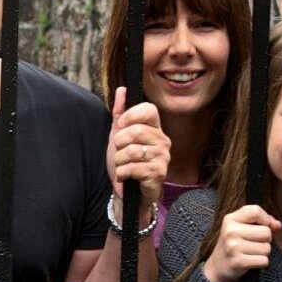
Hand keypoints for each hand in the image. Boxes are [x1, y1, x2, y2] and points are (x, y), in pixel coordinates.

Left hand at [106, 86, 170, 209]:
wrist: (127, 192)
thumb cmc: (125, 162)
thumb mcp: (118, 135)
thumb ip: (119, 113)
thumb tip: (122, 89)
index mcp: (154, 128)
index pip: (149, 109)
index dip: (131, 115)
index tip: (120, 125)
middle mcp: (162, 141)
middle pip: (136, 130)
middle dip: (118, 143)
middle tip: (119, 152)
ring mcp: (163, 157)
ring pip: (132, 151)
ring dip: (118, 161)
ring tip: (122, 166)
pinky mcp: (158, 173)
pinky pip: (133, 167)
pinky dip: (122, 173)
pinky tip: (124, 176)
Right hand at [203, 205, 281, 281]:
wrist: (218, 265)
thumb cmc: (234, 243)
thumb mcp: (242, 227)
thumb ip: (262, 221)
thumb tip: (278, 225)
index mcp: (230, 219)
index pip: (256, 211)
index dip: (264, 219)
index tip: (261, 226)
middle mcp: (230, 231)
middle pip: (266, 232)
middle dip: (265, 239)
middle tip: (252, 243)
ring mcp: (233, 246)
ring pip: (267, 248)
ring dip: (262, 252)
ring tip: (250, 252)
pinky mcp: (238, 261)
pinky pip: (264, 260)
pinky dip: (261, 262)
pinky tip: (250, 261)